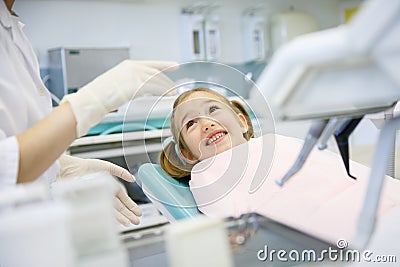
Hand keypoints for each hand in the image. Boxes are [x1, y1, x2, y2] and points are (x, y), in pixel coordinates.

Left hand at [58, 154, 141, 224]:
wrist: (72, 170)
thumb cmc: (87, 167)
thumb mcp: (108, 167)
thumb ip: (121, 172)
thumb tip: (132, 178)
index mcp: (110, 186)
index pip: (123, 198)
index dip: (131, 205)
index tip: (138, 212)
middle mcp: (105, 195)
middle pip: (120, 207)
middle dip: (129, 214)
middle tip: (137, 221)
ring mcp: (99, 200)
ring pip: (113, 211)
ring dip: (122, 217)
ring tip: (130, 223)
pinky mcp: (92, 205)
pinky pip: (103, 212)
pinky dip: (111, 217)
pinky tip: (117, 221)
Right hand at [61, 60, 177, 136]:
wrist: (93, 99)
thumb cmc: (102, 94)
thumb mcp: (118, 82)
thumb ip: (131, 82)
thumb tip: (142, 88)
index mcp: (129, 65)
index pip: (151, 64)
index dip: (165, 65)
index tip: (175, 65)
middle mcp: (133, 68)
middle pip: (156, 72)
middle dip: (167, 80)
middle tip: (175, 87)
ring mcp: (134, 75)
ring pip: (157, 80)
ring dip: (167, 87)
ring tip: (173, 93)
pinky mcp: (135, 85)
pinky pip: (153, 88)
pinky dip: (162, 91)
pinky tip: (167, 95)